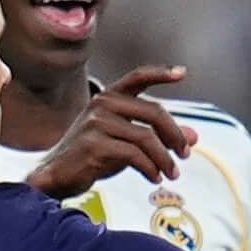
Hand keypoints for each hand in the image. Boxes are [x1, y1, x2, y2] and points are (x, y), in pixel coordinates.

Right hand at [23, 65, 196, 199]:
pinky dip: (150, 168)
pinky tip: (154, 177)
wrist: (57, 175)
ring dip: (164, 159)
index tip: (182, 73)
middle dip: (175, 135)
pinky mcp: (94, 145)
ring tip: (172, 173)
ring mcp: (96, 123)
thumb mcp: (127, 141)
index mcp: (109, 97)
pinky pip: (134, 155)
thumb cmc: (92, 155)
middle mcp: (102, 104)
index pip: (138, 77)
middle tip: (185, 153)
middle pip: (154, 112)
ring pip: (146, 138)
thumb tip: (192, 137)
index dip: (161, 73)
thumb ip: (157, 136)